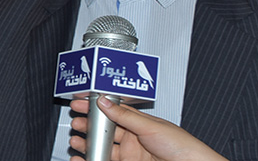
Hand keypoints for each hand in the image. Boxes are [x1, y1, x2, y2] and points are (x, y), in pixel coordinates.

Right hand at [69, 96, 227, 160]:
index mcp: (140, 123)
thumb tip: (105, 102)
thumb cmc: (182, 146)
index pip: (113, 111)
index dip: (96, 107)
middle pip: (105, 130)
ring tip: (76, 141)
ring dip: (88, 143)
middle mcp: (134, 137)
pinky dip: (92, 158)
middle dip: (88, 125)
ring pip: (103, 147)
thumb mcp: (151, 126)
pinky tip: (83, 157)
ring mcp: (130, 154)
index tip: (81, 102)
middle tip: (76, 122)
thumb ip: (126, 116)